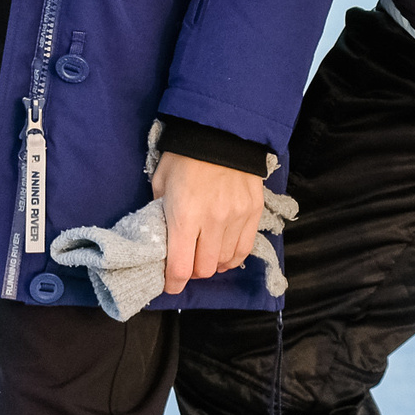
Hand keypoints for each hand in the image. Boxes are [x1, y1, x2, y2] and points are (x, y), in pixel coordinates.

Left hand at [149, 152, 265, 296]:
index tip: (169, 284)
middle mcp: (213, 221)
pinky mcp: (253, 212)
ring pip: (225, 261)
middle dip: (192, 272)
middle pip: (204, 269)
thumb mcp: (161, 182)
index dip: (172, 283)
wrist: (221, 131)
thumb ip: (160, 212)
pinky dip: (232, 257)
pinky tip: (224, 253)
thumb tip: (162, 236)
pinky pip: (244, 248)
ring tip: (205, 255)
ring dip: (213, 264)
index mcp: (185, 216)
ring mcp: (237, 217)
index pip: (180, 268)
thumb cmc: (185, 156)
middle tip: (186, 262)